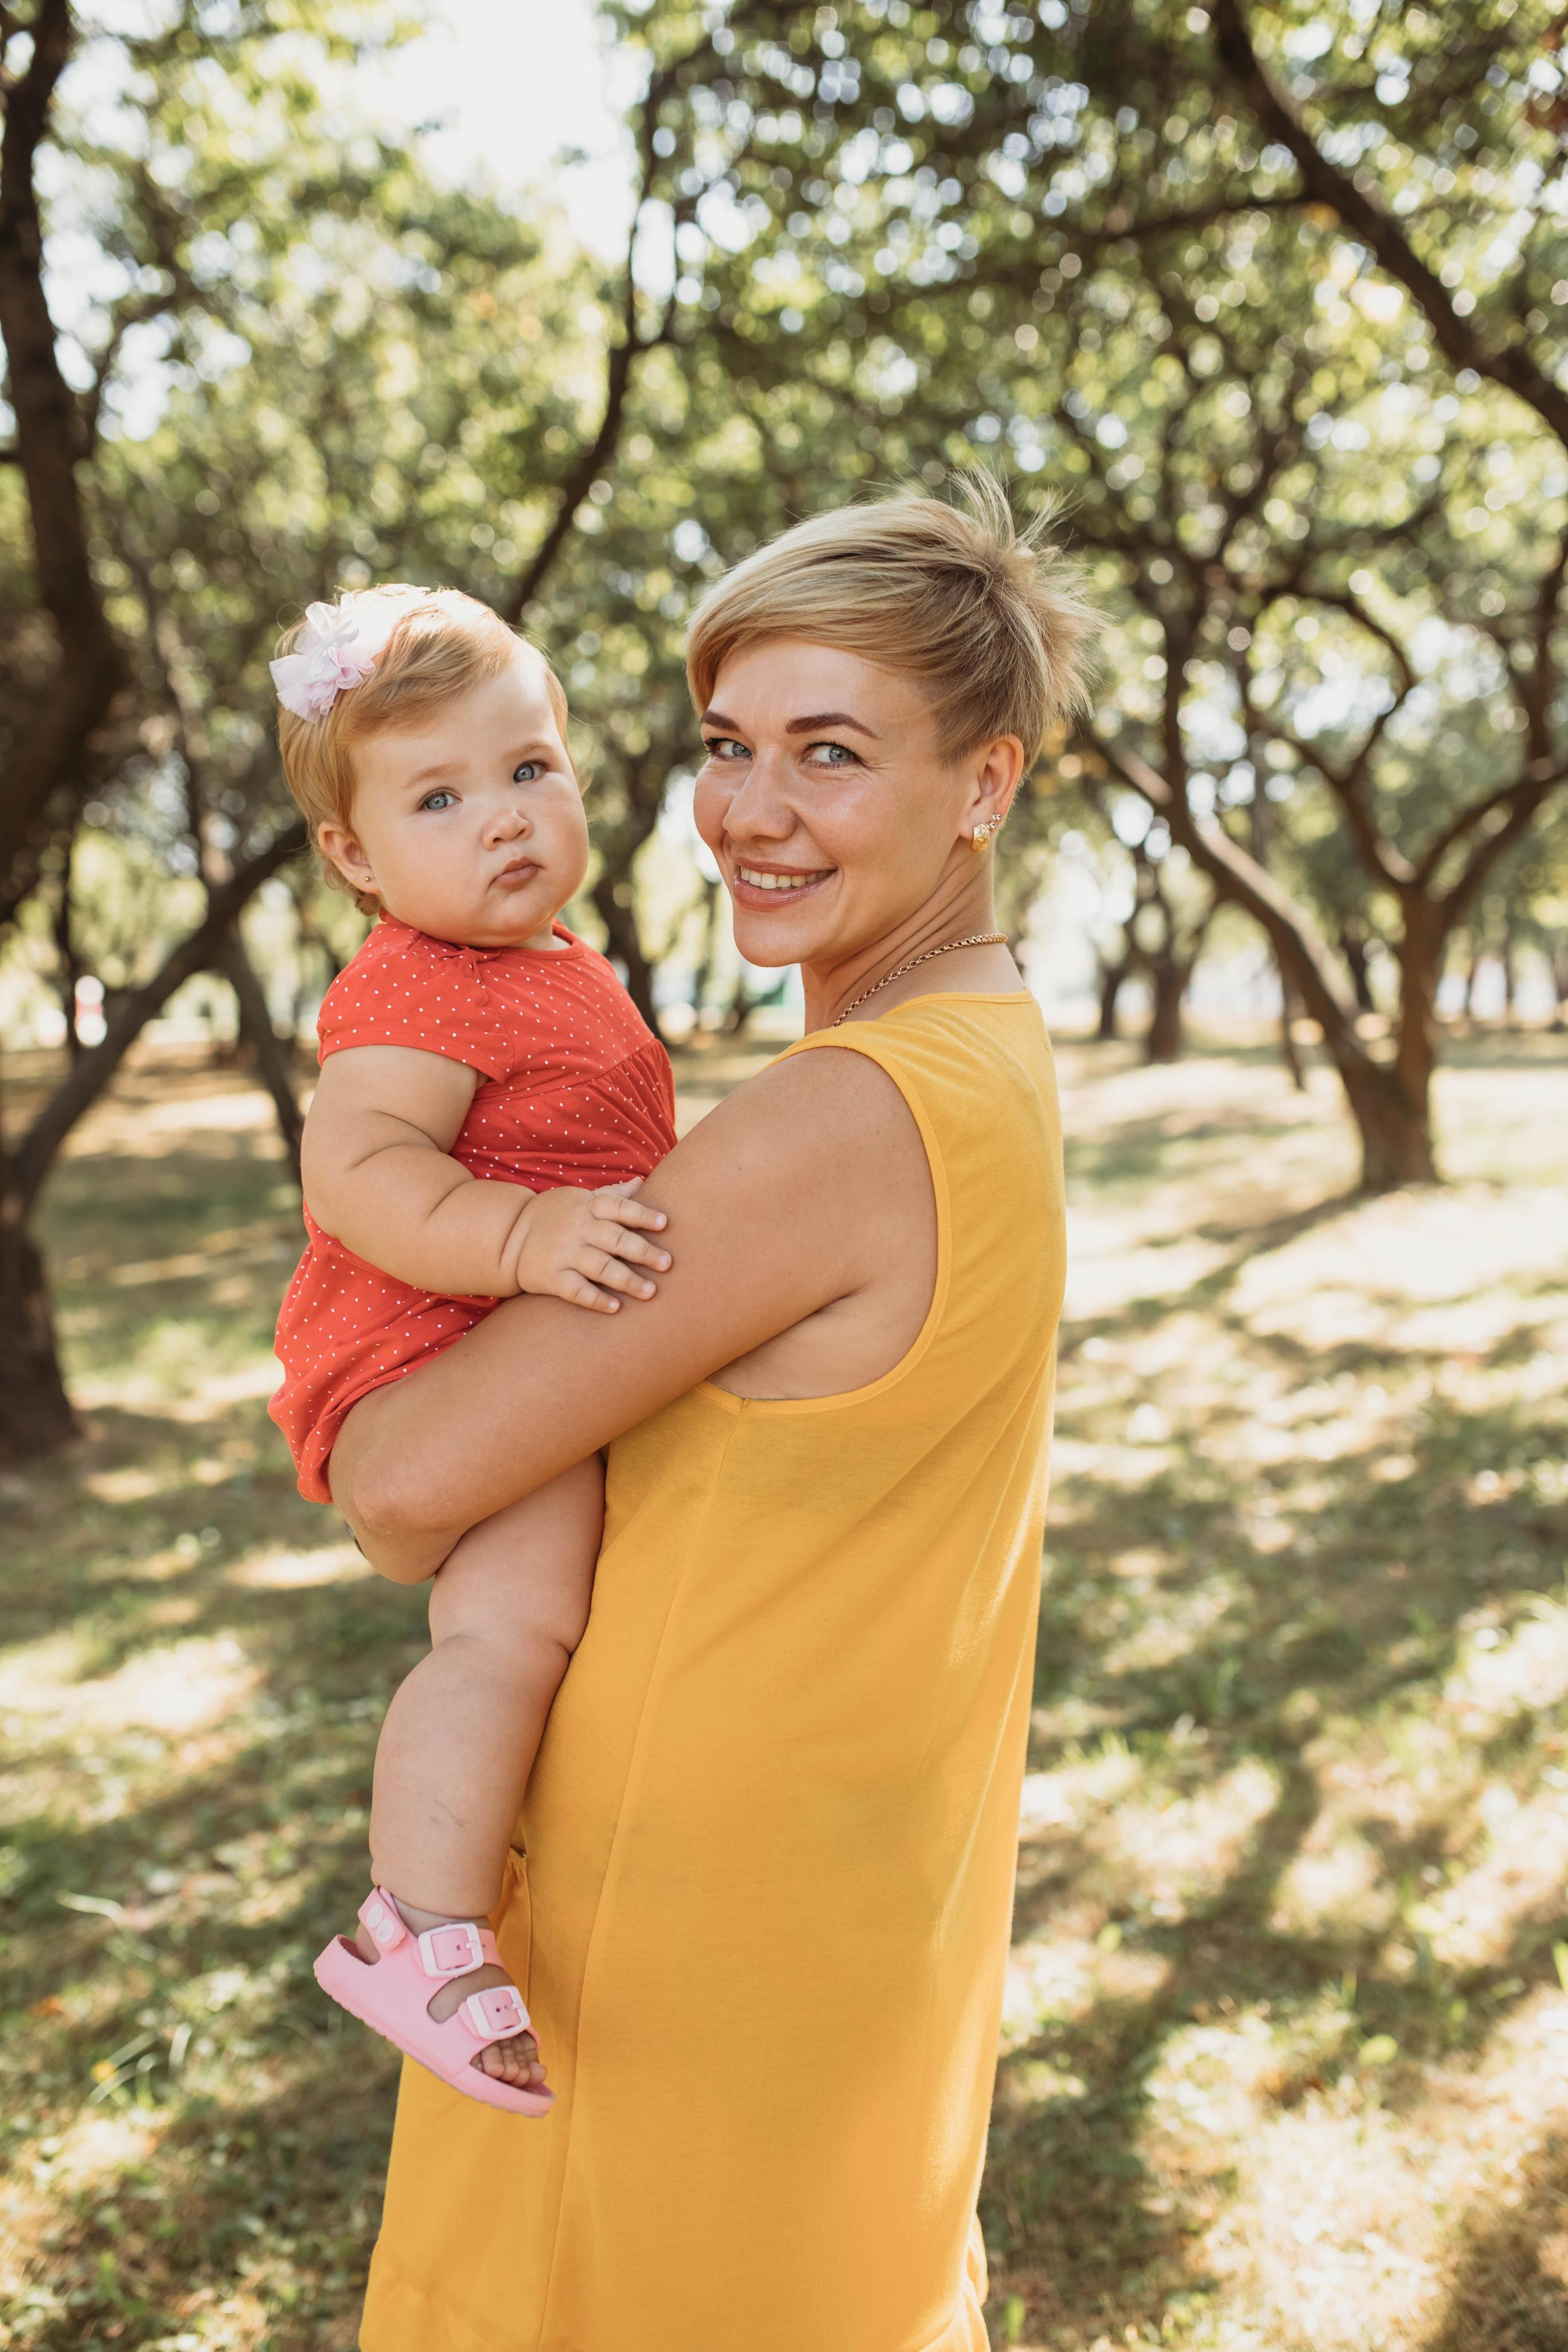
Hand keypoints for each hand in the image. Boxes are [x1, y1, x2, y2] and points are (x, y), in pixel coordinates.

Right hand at [510, 1179, 670, 1312]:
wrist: (508, 1236)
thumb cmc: (555, 1216)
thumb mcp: (579, 1199)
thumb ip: (611, 1194)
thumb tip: (641, 1182)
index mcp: (587, 1208)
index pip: (618, 1207)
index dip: (641, 1214)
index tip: (664, 1224)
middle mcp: (577, 1229)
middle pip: (614, 1238)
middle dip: (642, 1251)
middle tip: (667, 1263)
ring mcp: (563, 1254)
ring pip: (599, 1266)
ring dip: (626, 1279)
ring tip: (650, 1292)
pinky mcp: (551, 1277)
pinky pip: (575, 1290)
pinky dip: (595, 1299)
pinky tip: (615, 1307)